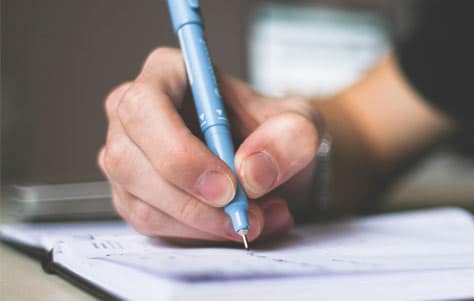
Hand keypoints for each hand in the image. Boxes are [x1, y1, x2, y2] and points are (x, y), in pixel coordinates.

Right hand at [98, 48, 321, 243]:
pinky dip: (199, 235)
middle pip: (129, 161)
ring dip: (203, 224)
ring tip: (258, 219)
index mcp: (168, 73)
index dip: (179, 152)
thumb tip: (251, 172)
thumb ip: (289, 138)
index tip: (227, 186)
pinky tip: (237, 225)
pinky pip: (153, 226)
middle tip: (244, 217)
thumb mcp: (302, 125)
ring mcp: (127, 157)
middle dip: (191, 201)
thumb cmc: (277, 133)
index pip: (145, 107)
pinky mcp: (133, 196)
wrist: (273, 164)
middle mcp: (134, 113)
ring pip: (141, 202)